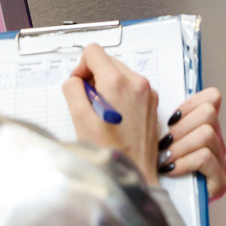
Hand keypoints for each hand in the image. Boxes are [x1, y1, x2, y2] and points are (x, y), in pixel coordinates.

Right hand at [62, 43, 159, 184]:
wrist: (135, 173)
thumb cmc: (109, 152)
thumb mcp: (79, 118)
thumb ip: (72, 89)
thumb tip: (75, 80)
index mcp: (117, 82)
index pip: (93, 51)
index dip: (80, 67)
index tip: (80, 85)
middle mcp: (137, 82)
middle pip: (107, 61)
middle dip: (94, 77)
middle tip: (90, 103)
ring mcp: (148, 92)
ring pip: (120, 73)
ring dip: (108, 86)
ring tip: (103, 113)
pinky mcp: (153, 102)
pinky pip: (132, 86)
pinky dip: (121, 94)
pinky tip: (116, 116)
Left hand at [159, 87, 225, 199]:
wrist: (157, 206)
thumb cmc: (153, 169)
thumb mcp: (156, 139)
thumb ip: (159, 119)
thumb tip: (149, 97)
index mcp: (203, 127)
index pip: (212, 98)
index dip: (190, 103)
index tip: (170, 119)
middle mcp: (216, 142)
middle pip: (209, 113)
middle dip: (181, 128)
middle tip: (164, 143)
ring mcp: (220, 162)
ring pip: (207, 134)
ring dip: (180, 146)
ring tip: (165, 159)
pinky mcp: (220, 182)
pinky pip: (205, 158)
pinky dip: (184, 162)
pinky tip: (171, 170)